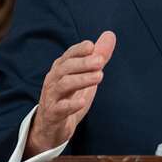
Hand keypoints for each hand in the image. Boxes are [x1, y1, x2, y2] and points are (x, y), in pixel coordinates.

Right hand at [24, 31, 115, 156]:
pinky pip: (59, 109)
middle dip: (83, 63)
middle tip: (101, 61)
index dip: (79, 50)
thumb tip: (110, 34)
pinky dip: (70, 105)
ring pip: (63, 85)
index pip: (68, 55)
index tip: (92, 46)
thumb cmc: (69, 95)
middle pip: (65, 68)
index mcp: (61, 69)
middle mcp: (54, 80)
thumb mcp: (84, 74)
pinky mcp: (53, 114)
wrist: (51, 126)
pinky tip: (82, 102)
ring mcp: (52, 97)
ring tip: (99, 76)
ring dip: (81, 79)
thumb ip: (97, 56)